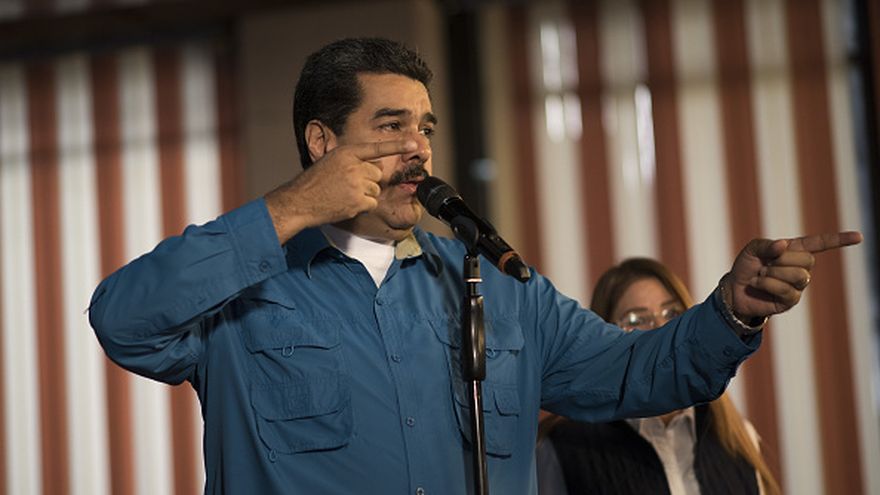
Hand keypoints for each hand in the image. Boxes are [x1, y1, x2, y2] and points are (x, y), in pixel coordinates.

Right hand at [264, 139, 417, 242]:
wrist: (300, 201)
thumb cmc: (314, 183)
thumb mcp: (330, 161)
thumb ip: (351, 160)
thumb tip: (372, 165)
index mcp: (346, 153)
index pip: (375, 148)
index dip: (397, 146)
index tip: (414, 144)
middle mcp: (353, 166)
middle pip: (377, 173)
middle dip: (367, 180)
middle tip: (348, 185)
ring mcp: (356, 184)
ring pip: (375, 189)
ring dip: (365, 194)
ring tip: (345, 194)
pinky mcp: (358, 201)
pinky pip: (372, 202)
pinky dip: (362, 205)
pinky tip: (347, 203)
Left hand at [723, 231, 862, 319]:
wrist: (734, 288)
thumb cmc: (746, 265)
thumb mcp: (753, 249)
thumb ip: (767, 245)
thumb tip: (783, 245)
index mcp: (795, 250)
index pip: (820, 243)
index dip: (839, 240)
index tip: (859, 237)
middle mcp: (800, 267)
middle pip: (808, 260)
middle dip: (782, 260)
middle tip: (765, 264)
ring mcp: (798, 285)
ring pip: (799, 276)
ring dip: (773, 273)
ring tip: (761, 274)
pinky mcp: (791, 300)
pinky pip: (786, 290)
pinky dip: (767, 284)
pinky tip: (757, 283)